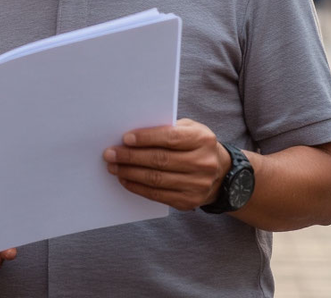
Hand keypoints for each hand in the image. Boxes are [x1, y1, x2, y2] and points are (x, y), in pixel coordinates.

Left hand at [103, 119, 229, 210]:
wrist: (220, 174)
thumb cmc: (195, 145)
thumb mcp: (189, 129)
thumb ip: (167, 129)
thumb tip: (132, 136)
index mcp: (203, 140)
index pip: (170, 138)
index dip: (146, 138)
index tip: (125, 138)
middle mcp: (203, 163)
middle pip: (160, 160)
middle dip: (131, 157)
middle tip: (110, 153)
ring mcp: (197, 185)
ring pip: (156, 179)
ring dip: (130, 173)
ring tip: (113, 166)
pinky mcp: (188, 202)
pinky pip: (157, 195)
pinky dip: (137, 187)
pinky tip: (125, 179)